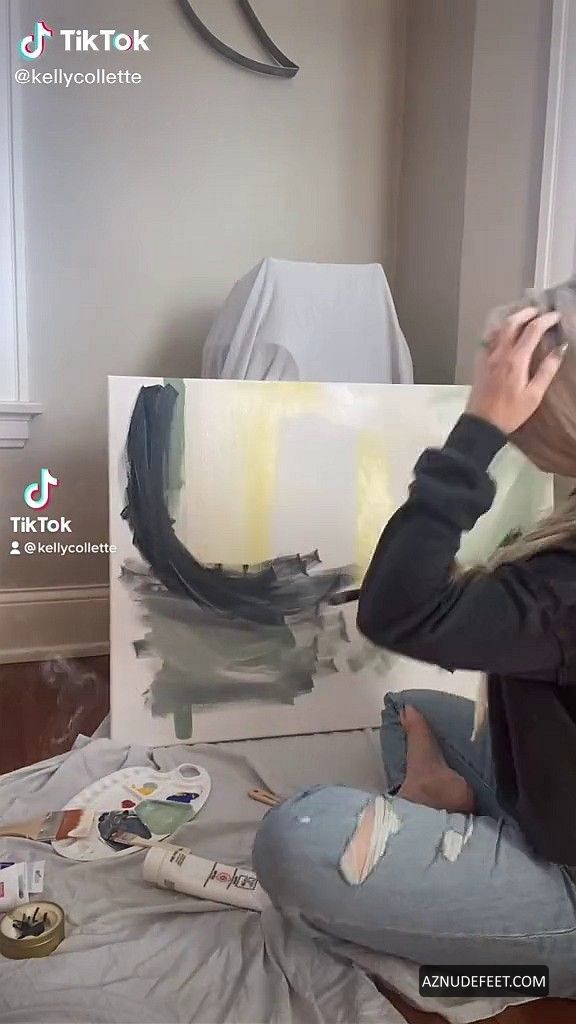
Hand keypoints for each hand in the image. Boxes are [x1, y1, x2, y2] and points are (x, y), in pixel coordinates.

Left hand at [466, 307, 564, 433]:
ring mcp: (487, 356)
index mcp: (516, 360)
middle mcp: (500, 353)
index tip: (556, 316)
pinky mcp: (480, 363)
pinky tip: (504, 332)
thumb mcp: (534, 394)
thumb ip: (547, 370)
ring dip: (512, 318)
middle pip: (512, 323)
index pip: (532, 330)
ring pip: (499, 328)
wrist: (481, 423)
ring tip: (524, 317)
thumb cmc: (511, 412)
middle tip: (540, 311)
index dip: (546, 320)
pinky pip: (488, 339)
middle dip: (527, 313)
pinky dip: (499, 330)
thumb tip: (560, 349)